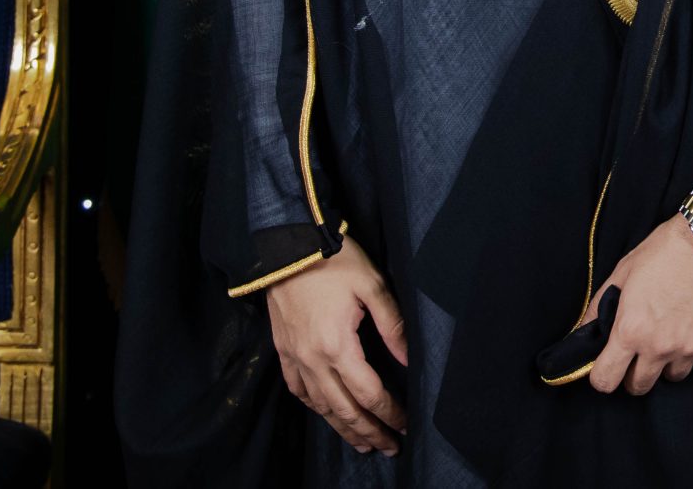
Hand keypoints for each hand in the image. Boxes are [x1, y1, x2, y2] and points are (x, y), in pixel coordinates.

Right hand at [265, 234, 409, 455]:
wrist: (286, 245)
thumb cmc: (333, 261)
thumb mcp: (372, 285)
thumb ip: (392, 326)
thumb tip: (409, 359)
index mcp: (337, 346)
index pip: (369, 393)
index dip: (389, 413)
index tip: (405, 424)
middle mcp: (312, 360)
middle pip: (344, 410)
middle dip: (369, 432)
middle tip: (389, 447)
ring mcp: (294, 358)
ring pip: (320, 406)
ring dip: (342, 428)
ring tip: (362, 443)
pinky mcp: (283, 351)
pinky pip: (299, 390)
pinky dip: (315, 407)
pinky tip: (326, 413)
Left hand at [583, 180, 692, 394]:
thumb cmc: (667, 249)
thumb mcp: (624, 271)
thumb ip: (600, 306)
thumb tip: (583, 332)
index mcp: (631, 330)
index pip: (605, 381)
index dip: (602, 376)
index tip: (608, 366)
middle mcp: (659, 346)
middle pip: (639, 386)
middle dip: (635, 372)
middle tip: (641, 350)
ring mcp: (690, 348)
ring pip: (673, 375)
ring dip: (669, 360)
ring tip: (673, 332)